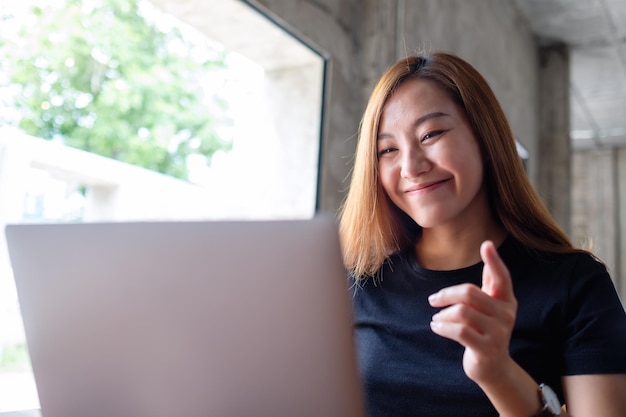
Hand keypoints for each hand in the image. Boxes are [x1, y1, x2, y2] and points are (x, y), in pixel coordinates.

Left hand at [428, 240, 517, 384]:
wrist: (493, 369)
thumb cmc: (486, 331)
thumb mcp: (491, 306)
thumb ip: (490, 282)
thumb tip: (488, 247)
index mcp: (507, 301)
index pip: (501, 277)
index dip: (494, 261)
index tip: (486, 244)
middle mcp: (506, 315)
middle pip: (469, 293)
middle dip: (446, 295)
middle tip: (432, 300)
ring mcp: (499, 333)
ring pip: (462, 312)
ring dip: (443, 315)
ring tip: (436, 319)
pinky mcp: (487, 349)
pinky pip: (459, 331)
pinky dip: (442, 327)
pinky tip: (436, 327)